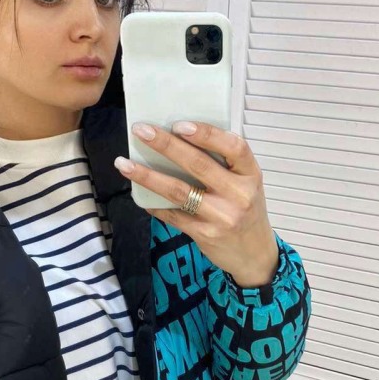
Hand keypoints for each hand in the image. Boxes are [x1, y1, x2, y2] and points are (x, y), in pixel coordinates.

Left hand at [115, 121, 278, 286]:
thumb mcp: (247, 185)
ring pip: (179, 190)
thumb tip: (180, 138)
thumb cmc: (246, 211)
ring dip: (148, 176)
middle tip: (141, 131)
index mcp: (250, 174)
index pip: (234, 147)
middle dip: (166, 145)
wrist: (254, 255)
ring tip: (124, 163)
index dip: (206, 134)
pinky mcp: (205, 234)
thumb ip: (225, 165)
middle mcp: (239, 194)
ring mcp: (221, 216)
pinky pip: (173, 215)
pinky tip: (140, 196)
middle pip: (199, 164)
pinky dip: (154, 204)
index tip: (179, 125)